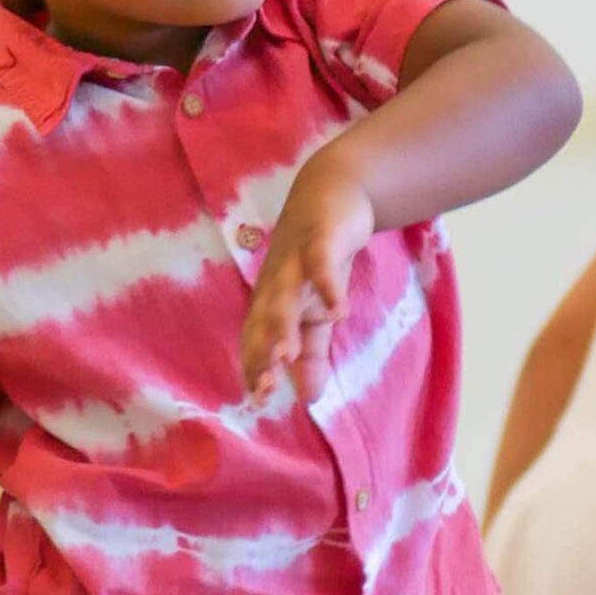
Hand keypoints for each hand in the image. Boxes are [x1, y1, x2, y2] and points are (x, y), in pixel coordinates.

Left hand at [240, 160, 375, 405]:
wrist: (331, 193)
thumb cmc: (316, 261)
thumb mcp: (318, 313)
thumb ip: (312, 355)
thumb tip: (309, 400)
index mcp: (272, 304)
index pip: (257, 341)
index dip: (256, 369)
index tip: (257, 401)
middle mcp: (276, 285)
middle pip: (265, 323)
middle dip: (261, 354)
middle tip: (263, 388)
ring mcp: (296, 261)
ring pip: (286, 296)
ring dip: (284, 324)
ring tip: (286, 356)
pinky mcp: (321, 240)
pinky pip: (322, 264)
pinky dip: (328, 285)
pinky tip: (339, 309)